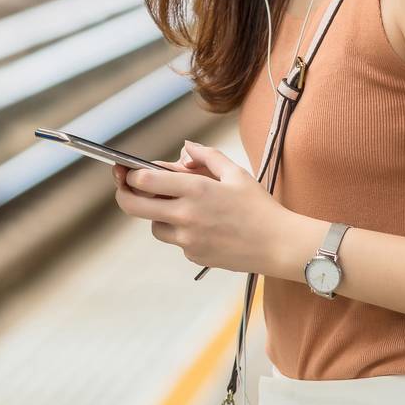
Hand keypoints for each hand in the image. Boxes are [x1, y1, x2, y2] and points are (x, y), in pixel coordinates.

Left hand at [112, 140, 295, 274]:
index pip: (145, 180)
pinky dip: (180, 230)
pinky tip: (203, 225)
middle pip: (134, 205)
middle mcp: (186, 215)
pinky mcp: (193, 255)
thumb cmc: (259, 207)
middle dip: (124, 194)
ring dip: (158, 214)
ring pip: (154, 225)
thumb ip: (206, 156)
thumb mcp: (235, 173)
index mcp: (196, 189)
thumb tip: (185, 148)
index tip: (128, 170)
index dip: (130, 174)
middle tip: (125, 187)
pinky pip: (175, 240)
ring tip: (181, 206)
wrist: (279, 245)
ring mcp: (188, 238)